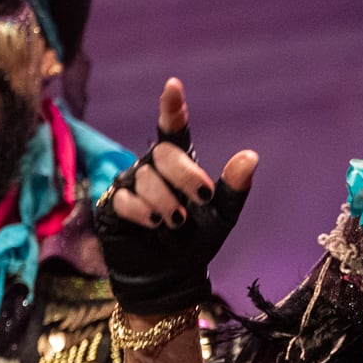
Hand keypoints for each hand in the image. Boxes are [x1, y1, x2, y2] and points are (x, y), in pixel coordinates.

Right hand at [96, 78, 257, 315]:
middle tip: (201, 199)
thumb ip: (234, 187)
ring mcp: (130, 185)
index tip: (173, 85)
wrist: (171, 277)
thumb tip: (250, 155)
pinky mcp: (112, 206)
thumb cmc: (197, 242)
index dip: (172, 107)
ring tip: (176, 222)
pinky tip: (152, 225)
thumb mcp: (223, 216)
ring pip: (145, 177)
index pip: (173, 130)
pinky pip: (125, 199)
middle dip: (185, 174)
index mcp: (180, 165)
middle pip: (163, 153)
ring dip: (166, 201)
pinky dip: (143, 212)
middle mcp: (153, 168)